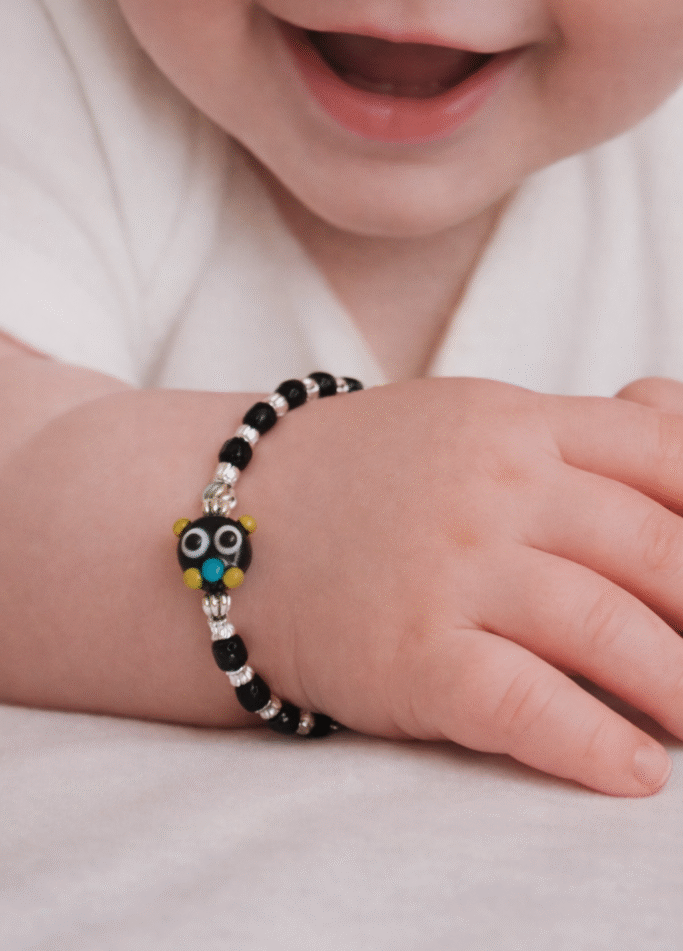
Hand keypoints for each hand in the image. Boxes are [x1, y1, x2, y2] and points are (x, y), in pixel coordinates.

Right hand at [236, 377, 682, 795]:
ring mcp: (452, 569)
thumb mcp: (470, 420)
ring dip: (676, 689)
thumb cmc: (368, 474)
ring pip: (608, 629)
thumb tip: (677, 422)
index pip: (664, 458)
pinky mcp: (413, 654)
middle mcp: (493, 489)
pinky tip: (635, 770)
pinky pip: (527, 705)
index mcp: (516, 424)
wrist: (238, 520)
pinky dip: (595, 745)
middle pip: (656, 552)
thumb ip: (574, 434)